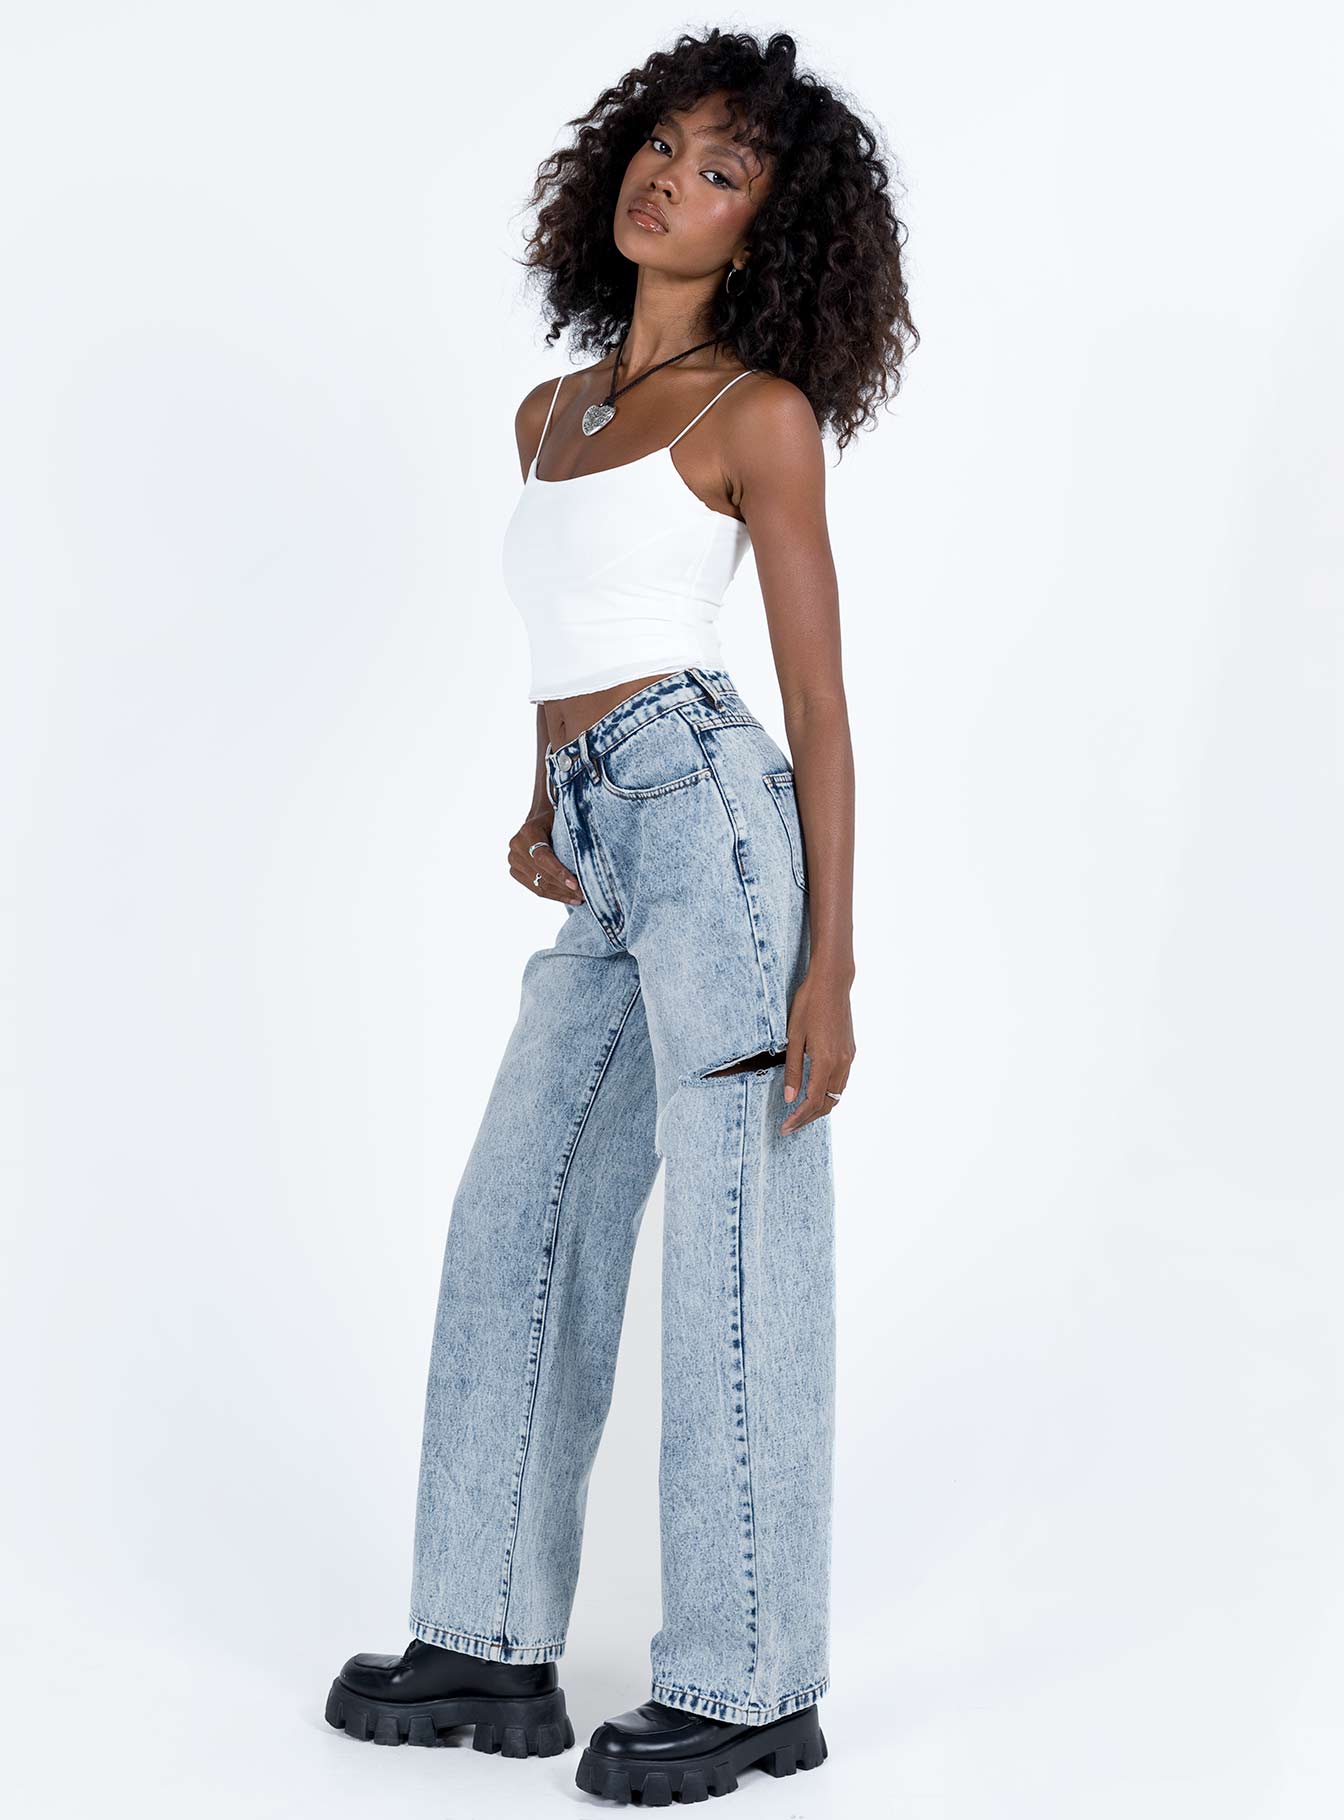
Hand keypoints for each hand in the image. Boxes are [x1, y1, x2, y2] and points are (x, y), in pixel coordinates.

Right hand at [510, 813, 584, 904]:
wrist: (541, 815)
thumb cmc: (557, 817)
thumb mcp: (564, 820)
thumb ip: (571, 835)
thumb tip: (589, 858)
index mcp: (529, 831)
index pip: (543, 858)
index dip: (559, 873)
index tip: (575, 885)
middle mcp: (517, 845)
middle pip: (542, 874)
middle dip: (564, 888)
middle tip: (585, 895)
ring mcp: (513, 859)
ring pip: (538, 885)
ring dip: (561, 894)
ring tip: (580, 899)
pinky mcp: (515, 870)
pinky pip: (535, 888)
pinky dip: (553, 895)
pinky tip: (569, 898)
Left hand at [779, 967, 855, 1133]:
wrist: (832, 983)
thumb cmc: (808, 1005)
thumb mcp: (793, 1037)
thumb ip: (793, 1070)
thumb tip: (790, 1098)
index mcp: (826, 1061)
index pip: (812, 1101)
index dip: (798, 1118)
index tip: (785, 1128)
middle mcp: (841, 1063)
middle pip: (827, 1103)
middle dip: (808, 1118)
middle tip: (790, 1126)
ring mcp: (848, 1057)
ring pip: (837, 1094)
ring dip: (820, 1107)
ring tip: (800, 1113)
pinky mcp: (850, 1051)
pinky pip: (841, 1081)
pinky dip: (829, 1093)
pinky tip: (815, 1092)